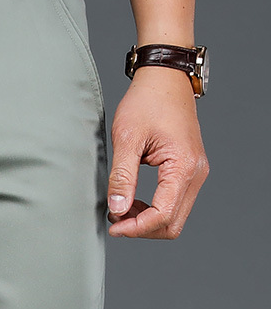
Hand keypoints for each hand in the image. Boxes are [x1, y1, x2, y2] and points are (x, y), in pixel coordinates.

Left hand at [107, 64, 208, 238]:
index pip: (163, 215)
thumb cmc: (146, 103)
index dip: (136, 227)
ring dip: (147, 220)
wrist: (163, 80)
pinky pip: (174, 202)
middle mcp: (196, 174)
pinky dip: (153, 209)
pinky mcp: (188, 171)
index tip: (112, 226)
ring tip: (120, 208)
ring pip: (175, 216)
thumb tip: (117, 209)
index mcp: (183, 167)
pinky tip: (132, 200)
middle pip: (172, 223)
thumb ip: (122, 177)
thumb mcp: (126, 139)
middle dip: (142, 228)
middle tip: (114, 218)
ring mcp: (195, 173)